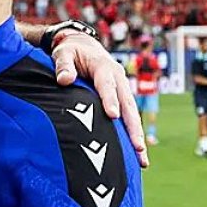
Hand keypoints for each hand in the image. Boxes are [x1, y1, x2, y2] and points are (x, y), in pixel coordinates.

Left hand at [51, 30, 148, 167]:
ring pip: (132, 114)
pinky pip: (129, 117)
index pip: (107, 85)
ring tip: (143, 159)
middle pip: (127, 104)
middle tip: (138, 147)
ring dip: (137, 135)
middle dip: (133, 127)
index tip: (113, 116)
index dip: (110, 100)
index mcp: (104, 67)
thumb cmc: (71, 52)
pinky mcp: (121, 99)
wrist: (84, 47)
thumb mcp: (63, 54)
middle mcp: (118, 79)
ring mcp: (122, 89)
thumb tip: (64, 80)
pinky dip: (134, 134)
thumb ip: (63, 66)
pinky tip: (137, 155)